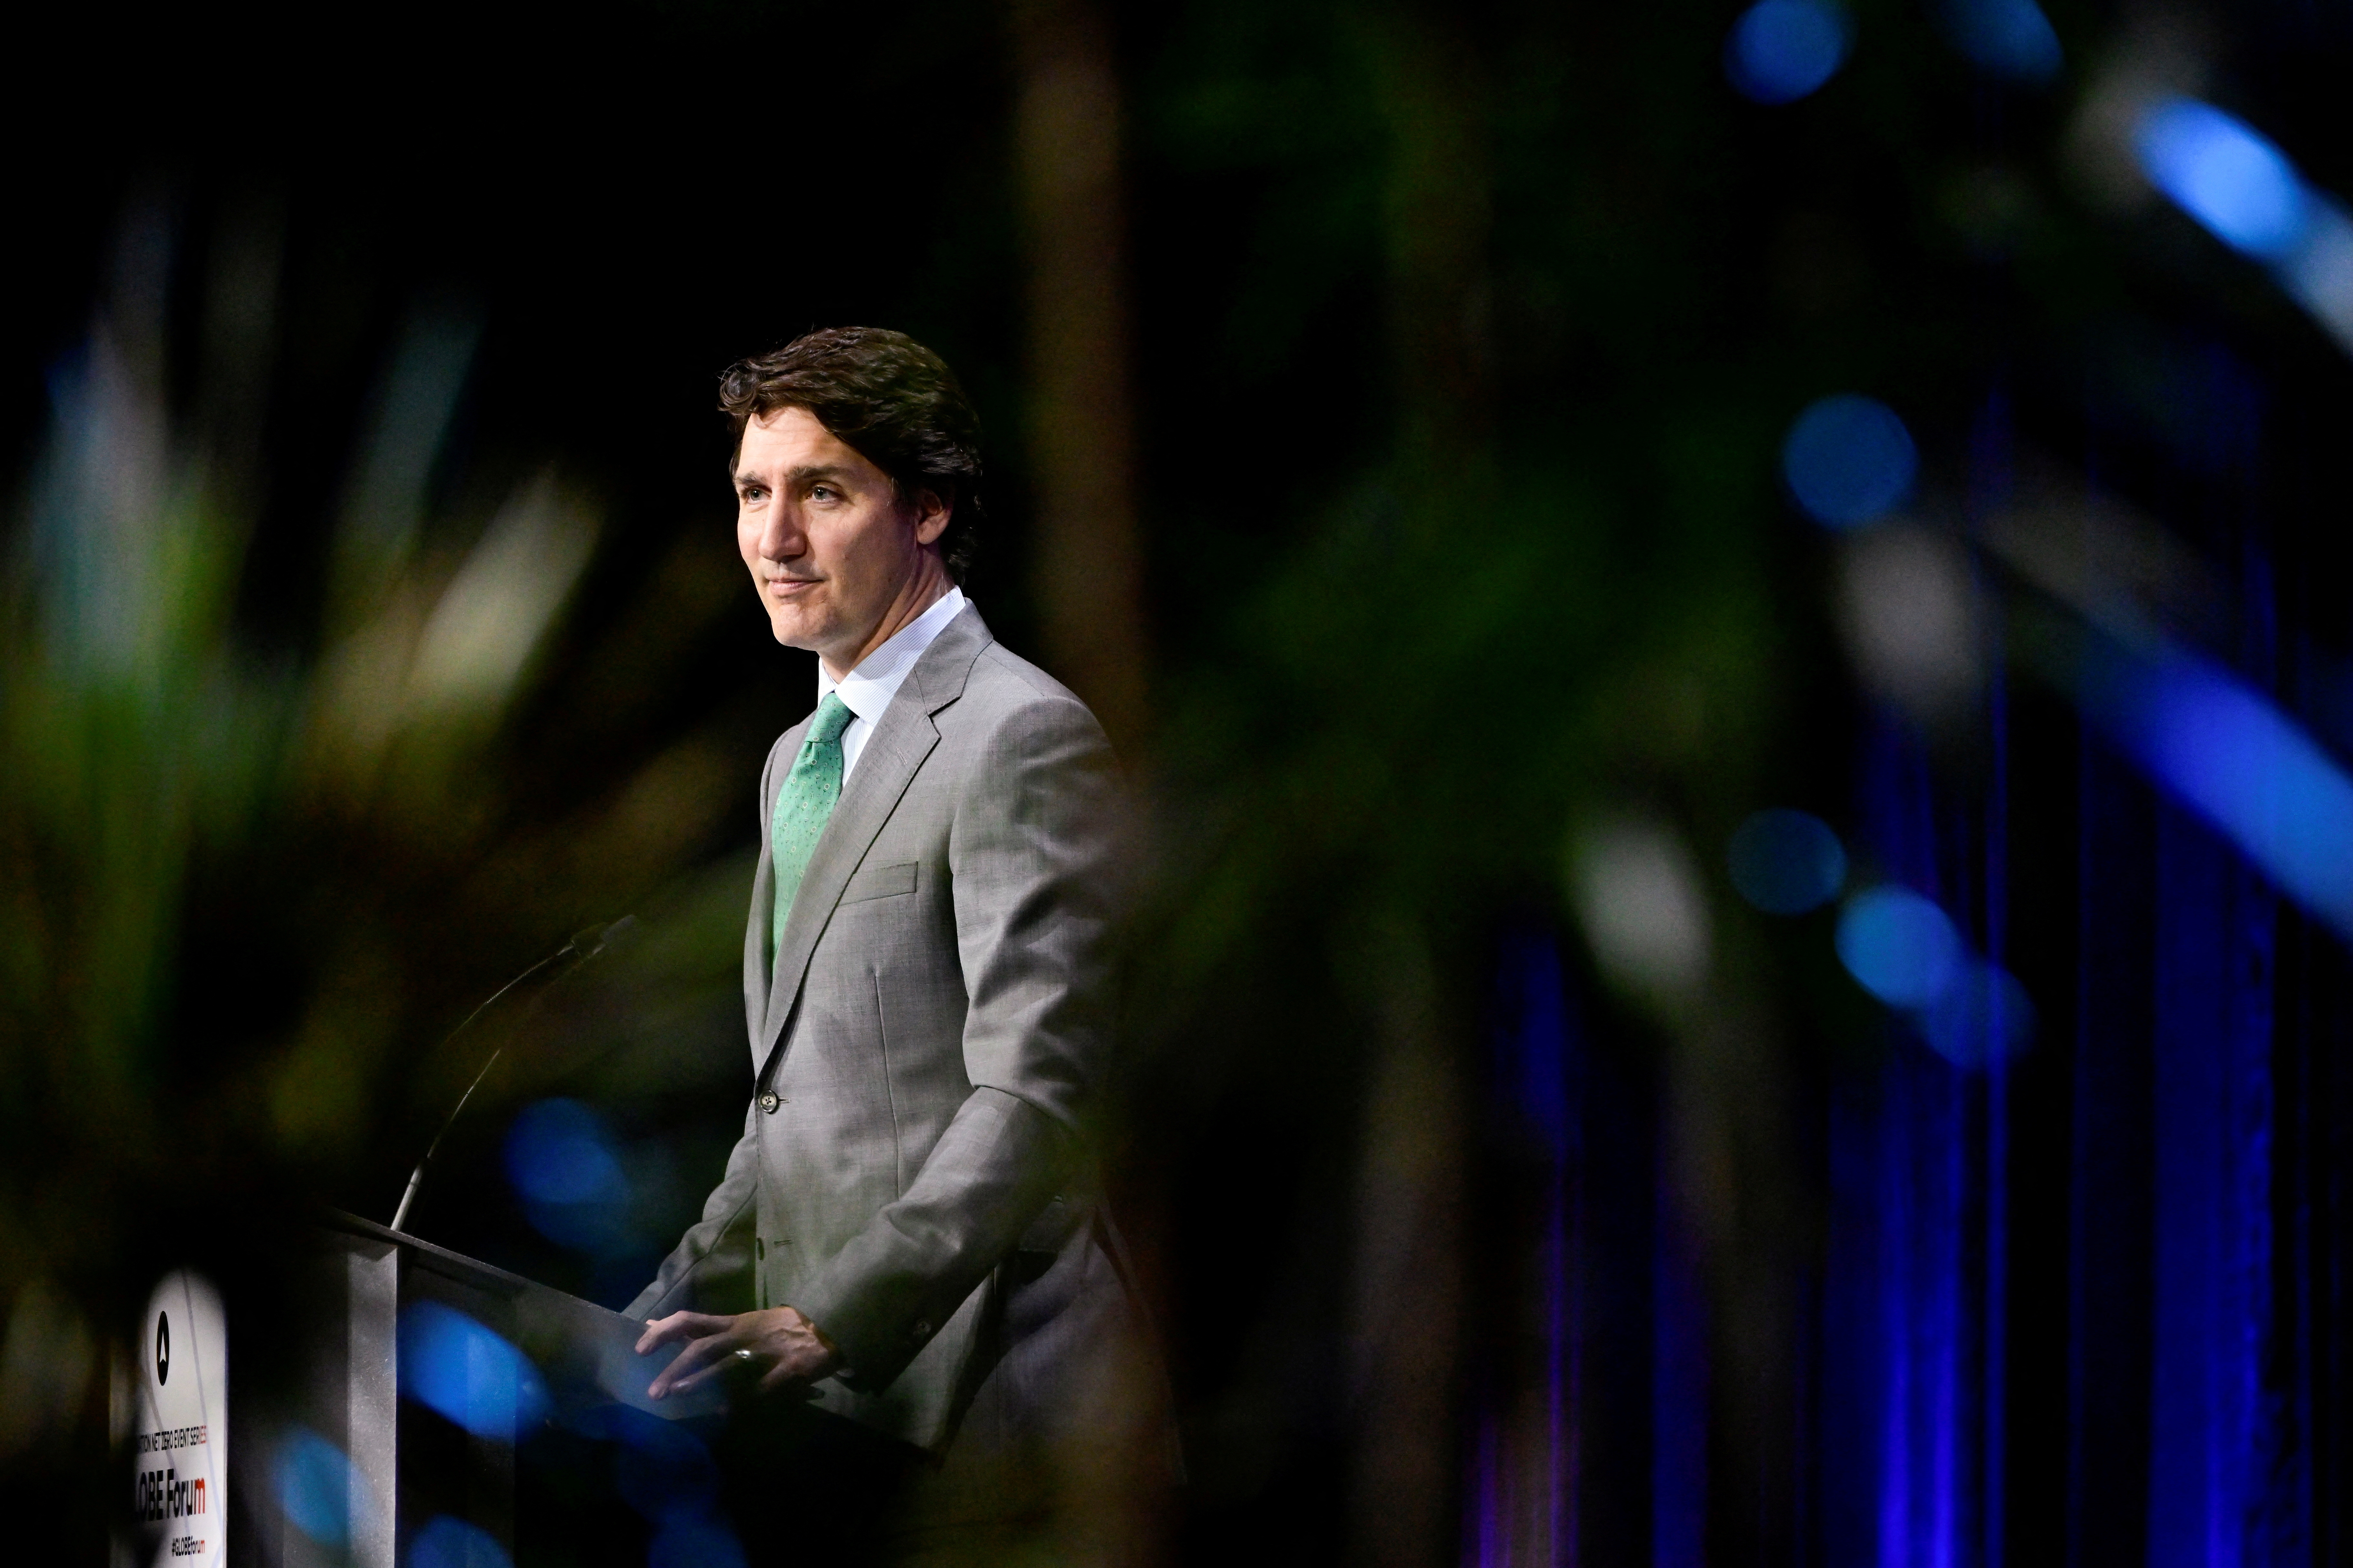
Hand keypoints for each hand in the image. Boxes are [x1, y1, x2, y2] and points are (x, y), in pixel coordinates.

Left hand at [635, 1305, 839, 1400]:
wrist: (831, 1322)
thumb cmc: (785, 1326)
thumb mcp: (749, 1321)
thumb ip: (714, 1329)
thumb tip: (672, 1329)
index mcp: (735, 1323)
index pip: (691, 1321)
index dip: (663, 1332)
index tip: (639, 1347)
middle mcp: (745, 1335)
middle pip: (703, 1347)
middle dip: (676, 1367)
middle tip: (655, 1392)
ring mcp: (767, 1352)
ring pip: (728, 1365)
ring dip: (703, 1380)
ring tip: (680, 1394)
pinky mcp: (789, 1368)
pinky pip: (762, 1386)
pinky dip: (743, 1400)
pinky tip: (726, 1412)